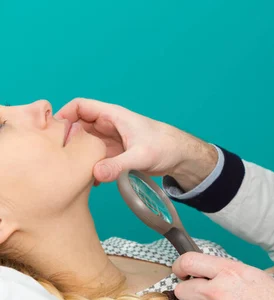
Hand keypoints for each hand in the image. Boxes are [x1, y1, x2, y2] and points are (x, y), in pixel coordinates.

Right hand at [56, 98, 216, 188]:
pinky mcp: (115, 153)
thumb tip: (96, 173)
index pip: (80, 106)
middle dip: (68, 139)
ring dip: (79, 155)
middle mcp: (109, 125)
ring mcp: (110, 140)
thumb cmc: (165, 146)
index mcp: (113, 116)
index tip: (54, 133)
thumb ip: (118, 165)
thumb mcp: (141, 156)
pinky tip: (92, 180)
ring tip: (72, 170)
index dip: (64, 115)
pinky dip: (91, 166)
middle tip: (60, 156)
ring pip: (85, 143)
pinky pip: (95, 157)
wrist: (181, 156)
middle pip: (78, 126)